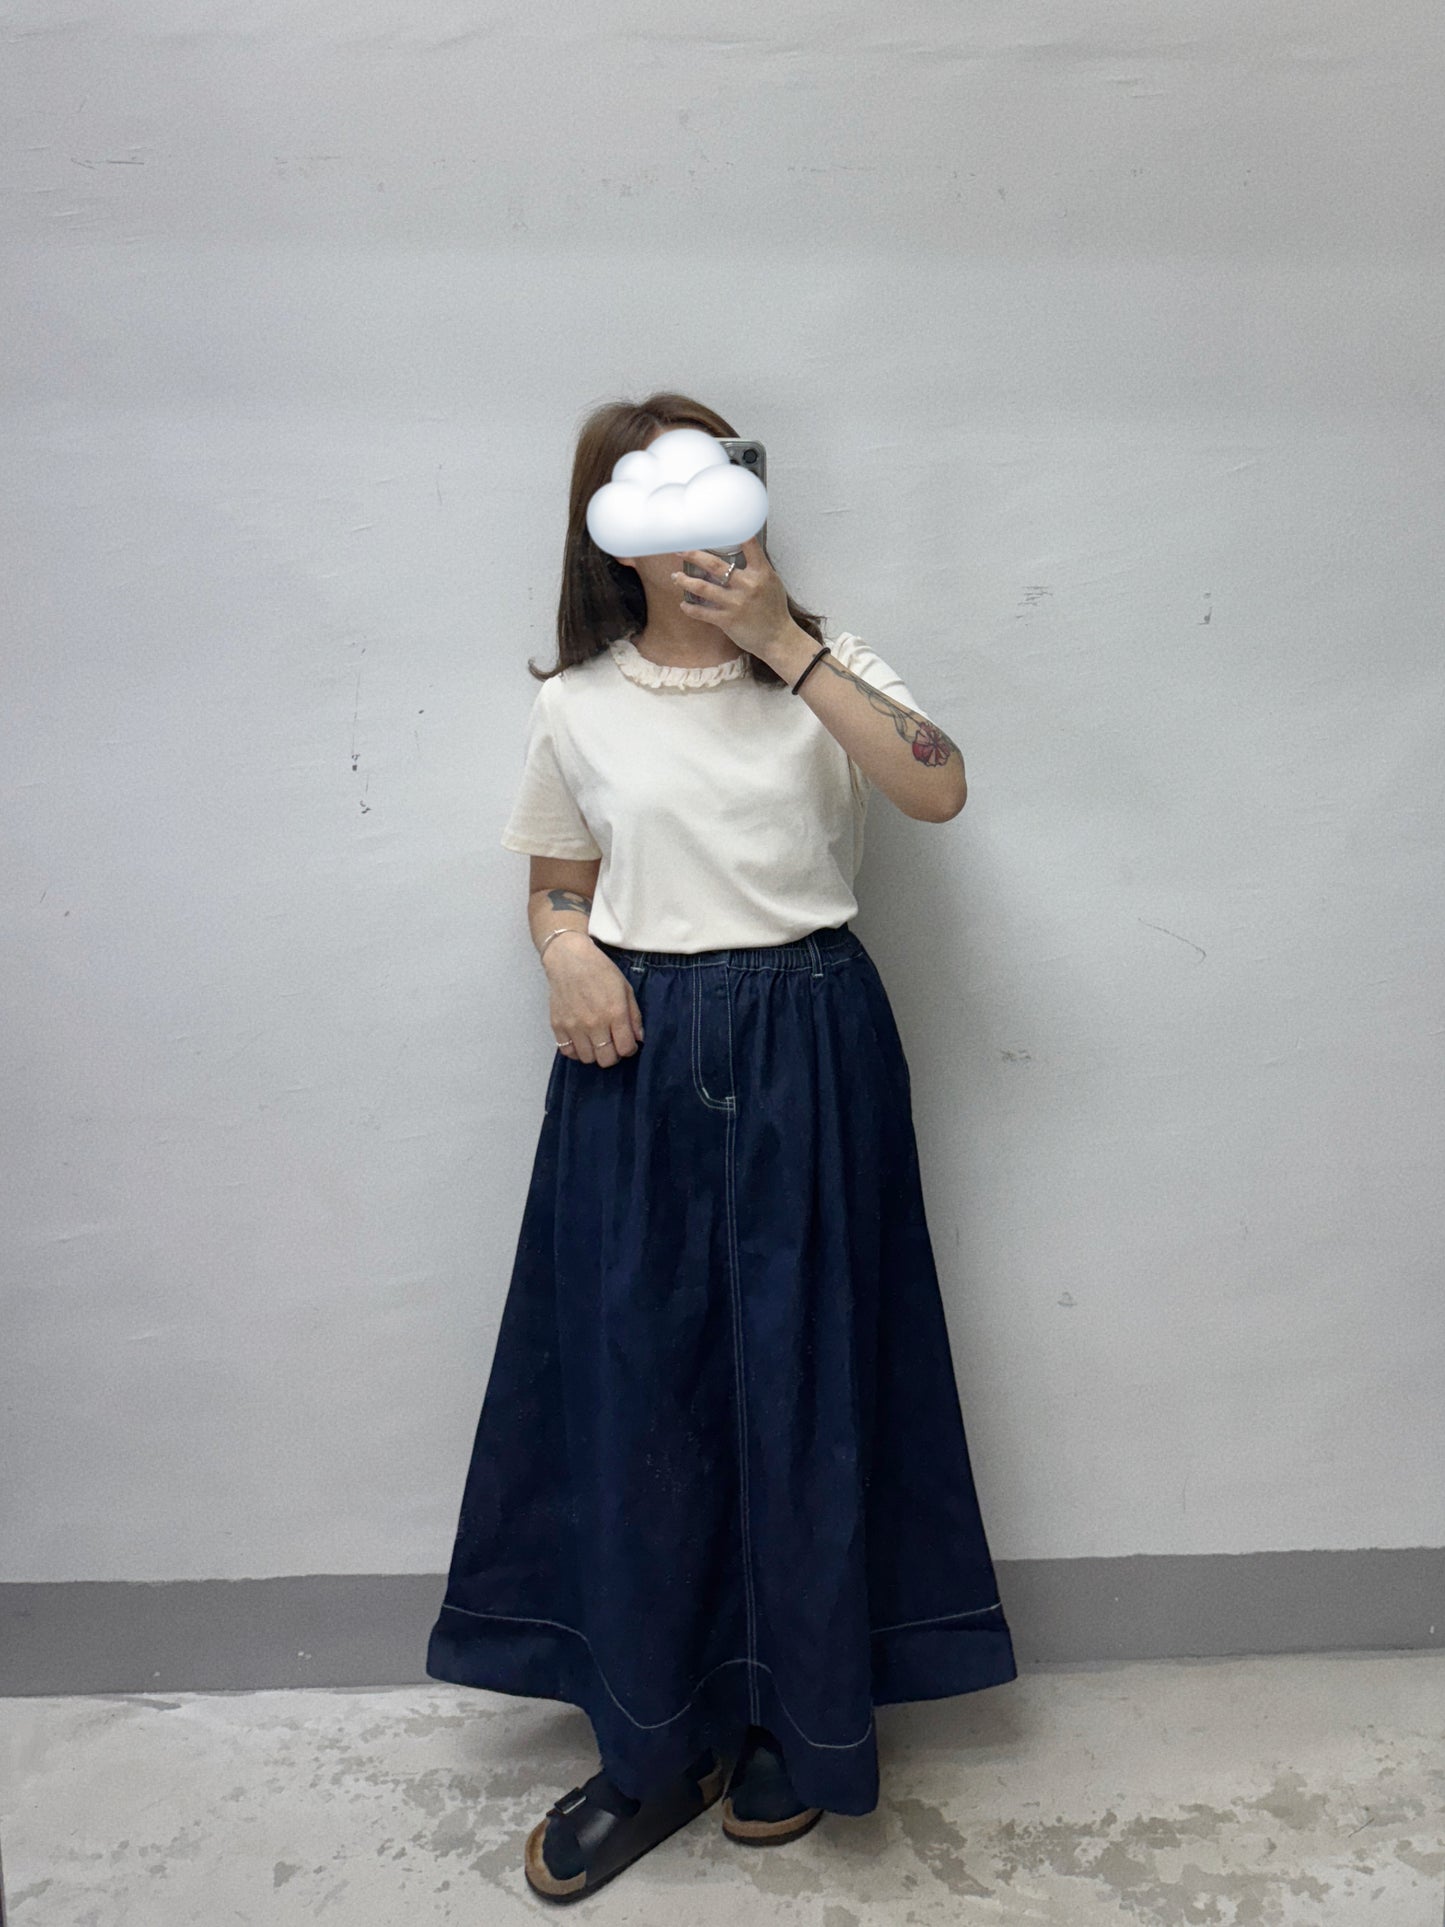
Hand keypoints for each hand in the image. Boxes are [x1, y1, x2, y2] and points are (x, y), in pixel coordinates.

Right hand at [544, 941, 644, 1066]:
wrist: (569, 959)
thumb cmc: (600, 970)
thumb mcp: (625, 988)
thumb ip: (634, 1015)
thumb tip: (638, 1038)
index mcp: (615, 1013)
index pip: (625, 1049)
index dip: (630, 1049)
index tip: (628, 1043)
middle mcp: (594, 1023)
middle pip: (606, 1059)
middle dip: (613, 1055)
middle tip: (612, 1044)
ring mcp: (574, 1026)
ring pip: (587, 1059)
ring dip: (594, 1053)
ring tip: (596, 1041)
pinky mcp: (558, 1025)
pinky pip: (568, 1051)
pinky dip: (576, 1050)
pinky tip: (581, 1040)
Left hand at [671, 535, 794, 660]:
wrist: (777, 638)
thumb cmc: (774, 609)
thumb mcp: (771, 582)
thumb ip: (756, 568)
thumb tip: (740, 552)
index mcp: (760, 573)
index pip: (749, 545)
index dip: (734, 533)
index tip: (716, 526)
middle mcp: (747, 585)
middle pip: (715, 565)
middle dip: (694, 555)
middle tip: (680, 550)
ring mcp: (736, 603)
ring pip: (703, 588)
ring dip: (685, 581)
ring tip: (676, 577)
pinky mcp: (727, 620)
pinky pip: (702, 612)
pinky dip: (690, 608)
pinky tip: (683, 605)